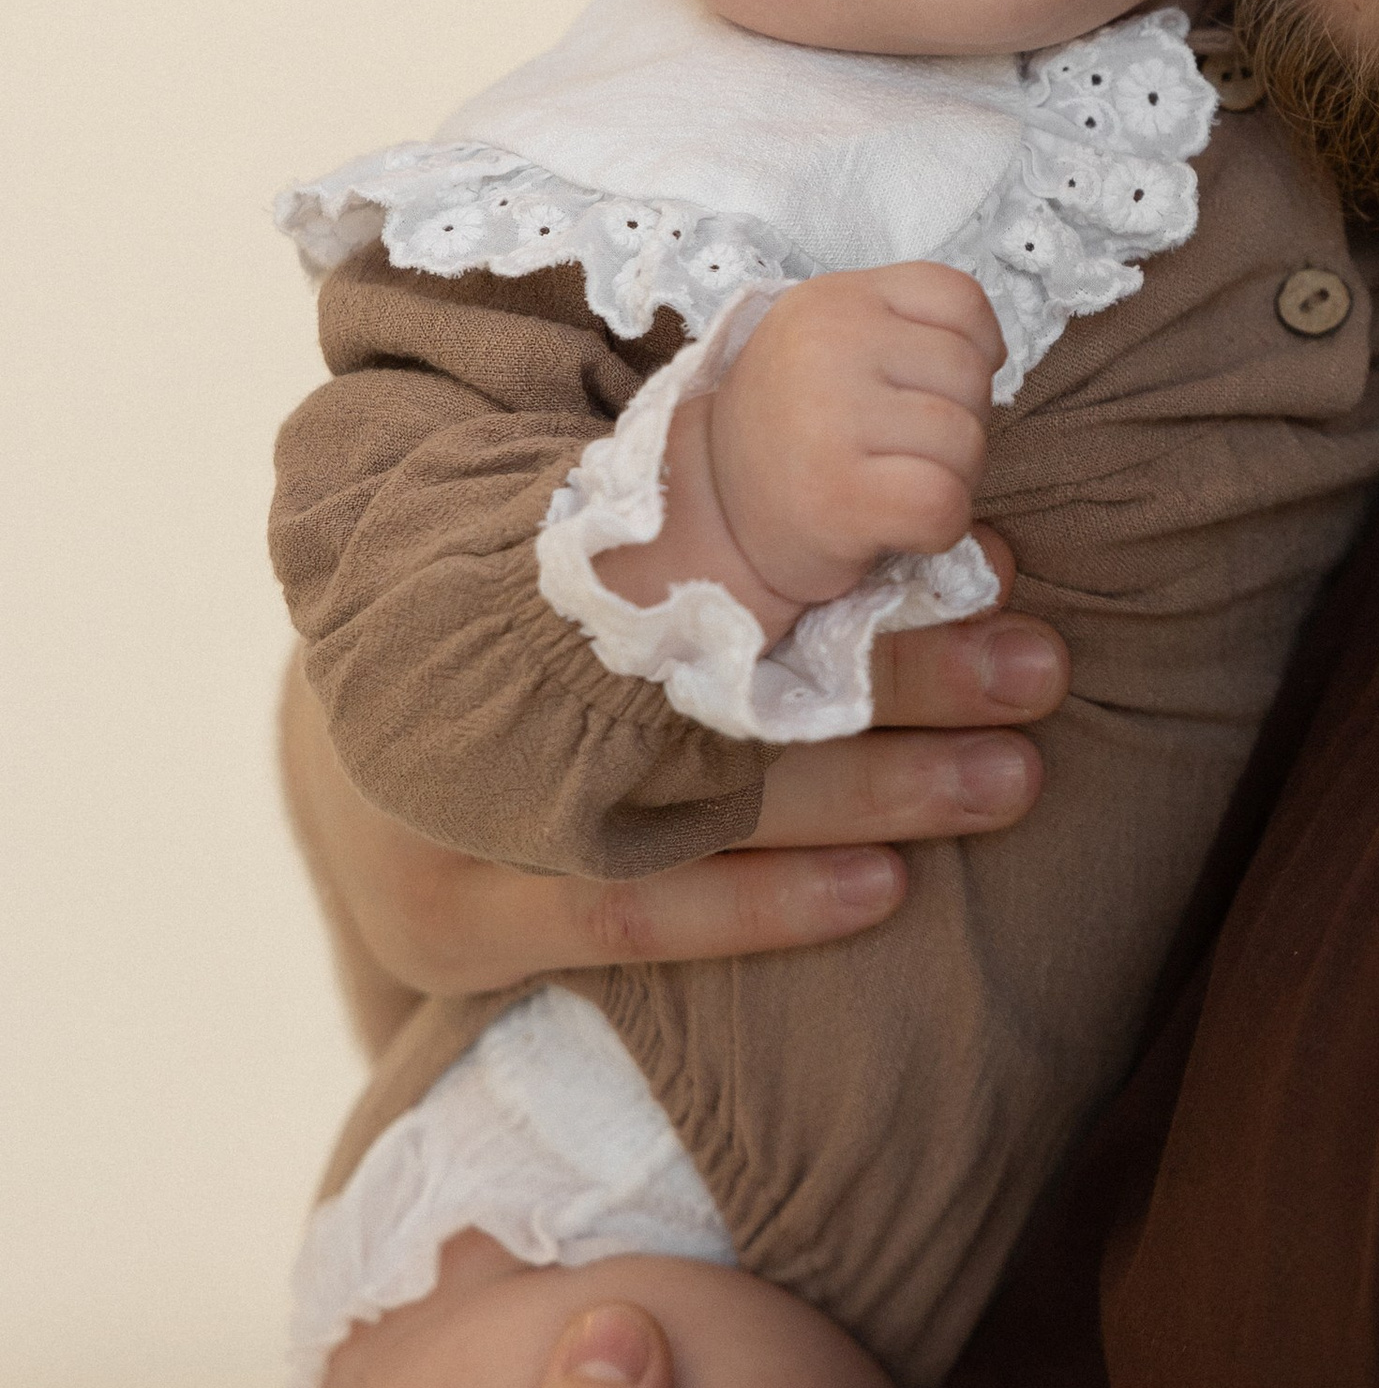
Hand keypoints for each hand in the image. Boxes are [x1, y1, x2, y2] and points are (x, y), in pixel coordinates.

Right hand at [279, 582, 1063, 1011]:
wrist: (330, 741)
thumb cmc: (491, 617)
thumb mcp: (565, 539)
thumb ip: (689, 510)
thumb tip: (889, 463)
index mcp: (513, 561)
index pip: (708, 556)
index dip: (855, 564)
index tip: (982, 550)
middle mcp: (481, 678)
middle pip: (722, 678)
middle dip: (896, 677)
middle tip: (1037, 664)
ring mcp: (458, 811)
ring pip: (699, 802)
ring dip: (875, 790)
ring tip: (1011, 773)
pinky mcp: (459, 924)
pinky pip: (639, 915)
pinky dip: (769, 902)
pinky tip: (888, 886)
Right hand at [712, 265, 1004, 611]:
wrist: (713, 515)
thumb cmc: (797, 432)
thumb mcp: (836, 347)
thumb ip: (907, 331)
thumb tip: (994, 358)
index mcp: (833, 299)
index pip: (959, 299)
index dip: (972, 351)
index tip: (928, 390)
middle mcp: (827, 344)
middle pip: (971, 375)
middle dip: (958, 422)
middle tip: (897, 452)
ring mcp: (829, 417)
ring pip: (966, 442)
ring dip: (949, 478)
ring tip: (888, 485)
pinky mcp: (837, 495)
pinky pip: (944, 504)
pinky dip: (939, 528)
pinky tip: (893, 526)